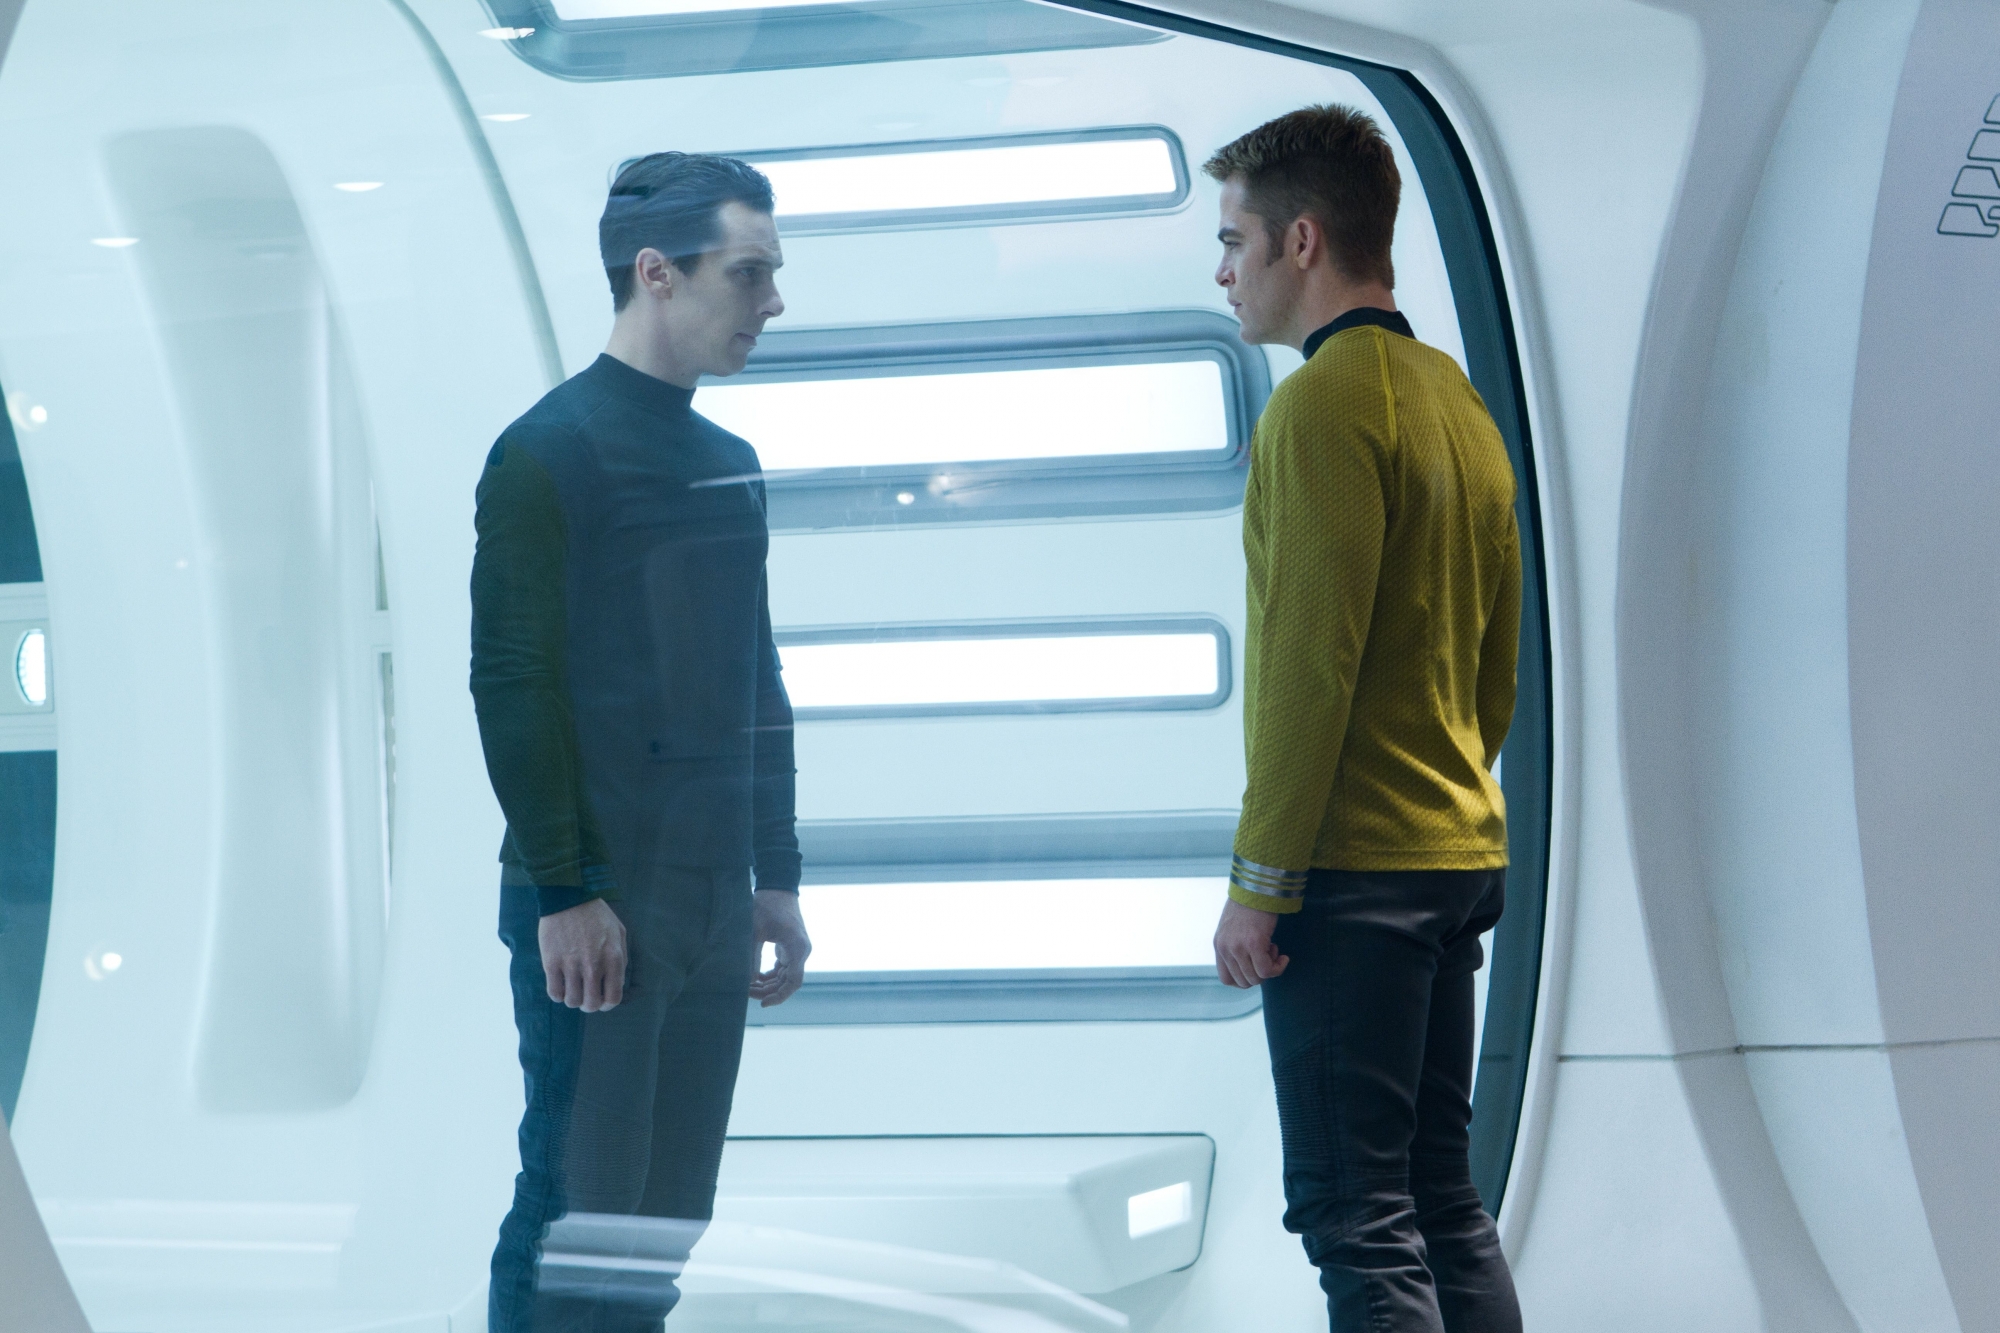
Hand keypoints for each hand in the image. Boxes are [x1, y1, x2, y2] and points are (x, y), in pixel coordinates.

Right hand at [538, 898, 627, 1011]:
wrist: (569, 897)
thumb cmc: (596, 915)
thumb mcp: (618, 932)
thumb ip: (621, 959)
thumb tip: (617, 983)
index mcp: (613, 958)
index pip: (613, 998)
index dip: (607, 1004)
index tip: (601, 999)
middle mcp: (593, 965)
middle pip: (591, 1004)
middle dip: (589, 1005)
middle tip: (585, 996)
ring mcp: (571, 965)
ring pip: (572, 1001)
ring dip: (573, 999)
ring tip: (572, 989)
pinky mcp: (552, 962)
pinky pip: (554, 993)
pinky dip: (558, 994)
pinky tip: (560, 985)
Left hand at [750, 889, 810, 1006]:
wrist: (778, 887)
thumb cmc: (767, 906)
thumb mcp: (755, 931)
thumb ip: (752, 956)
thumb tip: (745, 980)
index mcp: (798, 948)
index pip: (793, 982)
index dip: (779, 996)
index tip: (762, 1003)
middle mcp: (801, 952)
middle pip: (788, 983)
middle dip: (768, 991)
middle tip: (746, 992)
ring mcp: (796, 951)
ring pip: (784, 978)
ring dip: (768, 985)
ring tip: (747, 987)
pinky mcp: (790, 948)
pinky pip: (782, 970)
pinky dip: (769, 976)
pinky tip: (753, 978)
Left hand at [1214, 897, 1289, 987]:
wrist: (1257, 886)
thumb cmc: (1250, 904)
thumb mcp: (1234, 928)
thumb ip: (1235, 945)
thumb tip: (1249, 966)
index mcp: (1219, 945)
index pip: (1226, 979)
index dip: (1244, 980)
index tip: (1256, 968)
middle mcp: (1225, 949)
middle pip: (1243, 982)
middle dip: (1260, 975)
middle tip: (1268, 956)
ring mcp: (1238, 947)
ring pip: (1256, 978)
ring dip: (1270, 970)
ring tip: (1274, 950)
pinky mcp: (1253, 944)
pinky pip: (1266, 970)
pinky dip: (1278, 967)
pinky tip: (1283, 956)